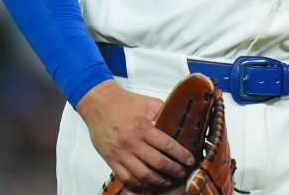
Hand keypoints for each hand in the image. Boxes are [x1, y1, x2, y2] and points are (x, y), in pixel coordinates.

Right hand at [76, 79, 195, 190]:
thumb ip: (164, 112)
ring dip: (158, 181)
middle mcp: (132, 143)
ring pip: (143, 175)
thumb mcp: (149, 103)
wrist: (99, 104)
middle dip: (174, 170)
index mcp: (143, 128)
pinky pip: (126, 178)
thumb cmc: (124, 103)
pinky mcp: (111, 160)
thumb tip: (180, 122)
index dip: (181, 155)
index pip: (167, 146)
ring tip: (168, 181)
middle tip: (182, 172)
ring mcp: (120, 154)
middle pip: (157, 163)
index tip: (189, 160)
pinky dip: (139, 185)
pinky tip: (148, 185)